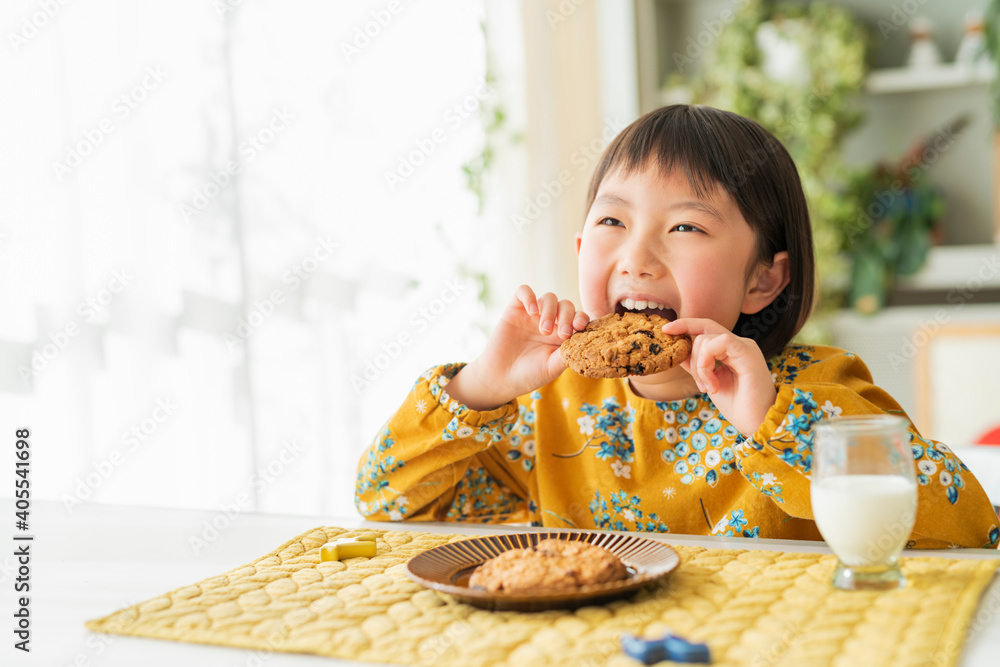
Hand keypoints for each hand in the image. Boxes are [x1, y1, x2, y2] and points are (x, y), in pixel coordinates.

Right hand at [446, 285, 589, 409]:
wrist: (500, 377)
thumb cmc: (529, 374)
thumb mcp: (552, 367)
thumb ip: (567, 353)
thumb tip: (583, 341)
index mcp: (563, 335)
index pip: (578, 318)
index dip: (582, 319)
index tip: (579, 328)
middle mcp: (550, 322)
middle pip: (566, 306)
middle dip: (567, 317)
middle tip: (561, 334)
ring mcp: (533, 315)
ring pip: (549, 298)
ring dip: (550, 310)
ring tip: (543, 330)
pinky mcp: (515, 309)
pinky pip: (524, 291)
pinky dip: (530, 296)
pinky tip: (532, 311)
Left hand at [661, 318, 775, 436]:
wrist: (759, 423)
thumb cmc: (739, 407)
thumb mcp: (710, 383)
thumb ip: (697, 366)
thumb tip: (679, 353)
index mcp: (731, 350)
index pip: (705, 328)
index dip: (685, 325)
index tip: (665, 330)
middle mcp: (739, 344)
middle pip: (703, 329)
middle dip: (690, 355)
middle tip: (700, 384)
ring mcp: (745, 346)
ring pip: (706, 338)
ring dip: (699, 366)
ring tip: (709, 388)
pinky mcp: (748, 352)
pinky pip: (719, 343)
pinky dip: (707, 363)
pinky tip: (713, 385)